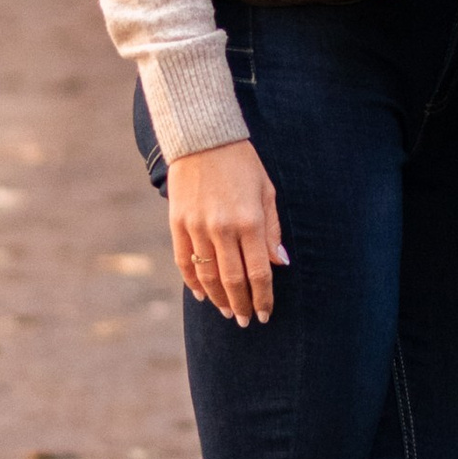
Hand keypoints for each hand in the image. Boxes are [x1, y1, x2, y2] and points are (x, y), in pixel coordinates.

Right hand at [166, 137, 287, 324]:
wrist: (202, 137)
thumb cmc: (242, 163)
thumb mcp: (266, 191)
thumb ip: (272, 230)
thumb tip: (279, 264)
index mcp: (250, 220)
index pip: (258, 272)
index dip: (263, 298)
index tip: (265, 314)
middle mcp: (222, 228)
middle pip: (233, 280)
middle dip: (241, 305)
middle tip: (245, 321)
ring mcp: (197, 226)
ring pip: (207, 276)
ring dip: (218, 298)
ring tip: (226, 311)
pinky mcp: (178, 223)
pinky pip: (184, 261)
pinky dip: (193, 282)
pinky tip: (202, 294)